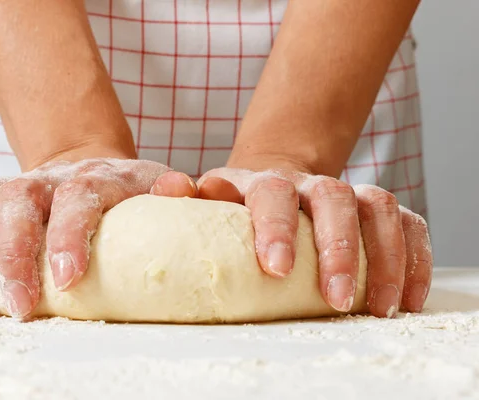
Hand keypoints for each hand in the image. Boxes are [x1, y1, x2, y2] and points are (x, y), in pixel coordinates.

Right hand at [0, 158, 195, 318]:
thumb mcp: (156, 191)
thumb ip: (172, 193)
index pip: (78, 195)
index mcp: (96, 177)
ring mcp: (10, 184)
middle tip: (20, 308)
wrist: (91, 170)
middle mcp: (48, 177)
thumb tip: (186, 190)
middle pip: (17, 198)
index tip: (66, 279)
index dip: (69, 234)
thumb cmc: (127, 196)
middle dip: (11, 255)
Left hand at [197, 166, 432, 317]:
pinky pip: (408, 222)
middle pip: (334, 197)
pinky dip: (414, 258)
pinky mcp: (377, 209)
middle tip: (338, 299)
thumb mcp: (212, 202)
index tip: (276, 270)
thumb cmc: (239, 206)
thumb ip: (190, 199)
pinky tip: (408, 297)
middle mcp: (310, 183)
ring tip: (379, 308)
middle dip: (339, 248)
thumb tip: (170, 189)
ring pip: (379, 206)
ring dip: (385, 258)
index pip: (272, 193)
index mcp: (264, 182)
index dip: (276, 227)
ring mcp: (348, 193)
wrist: (276, 183)